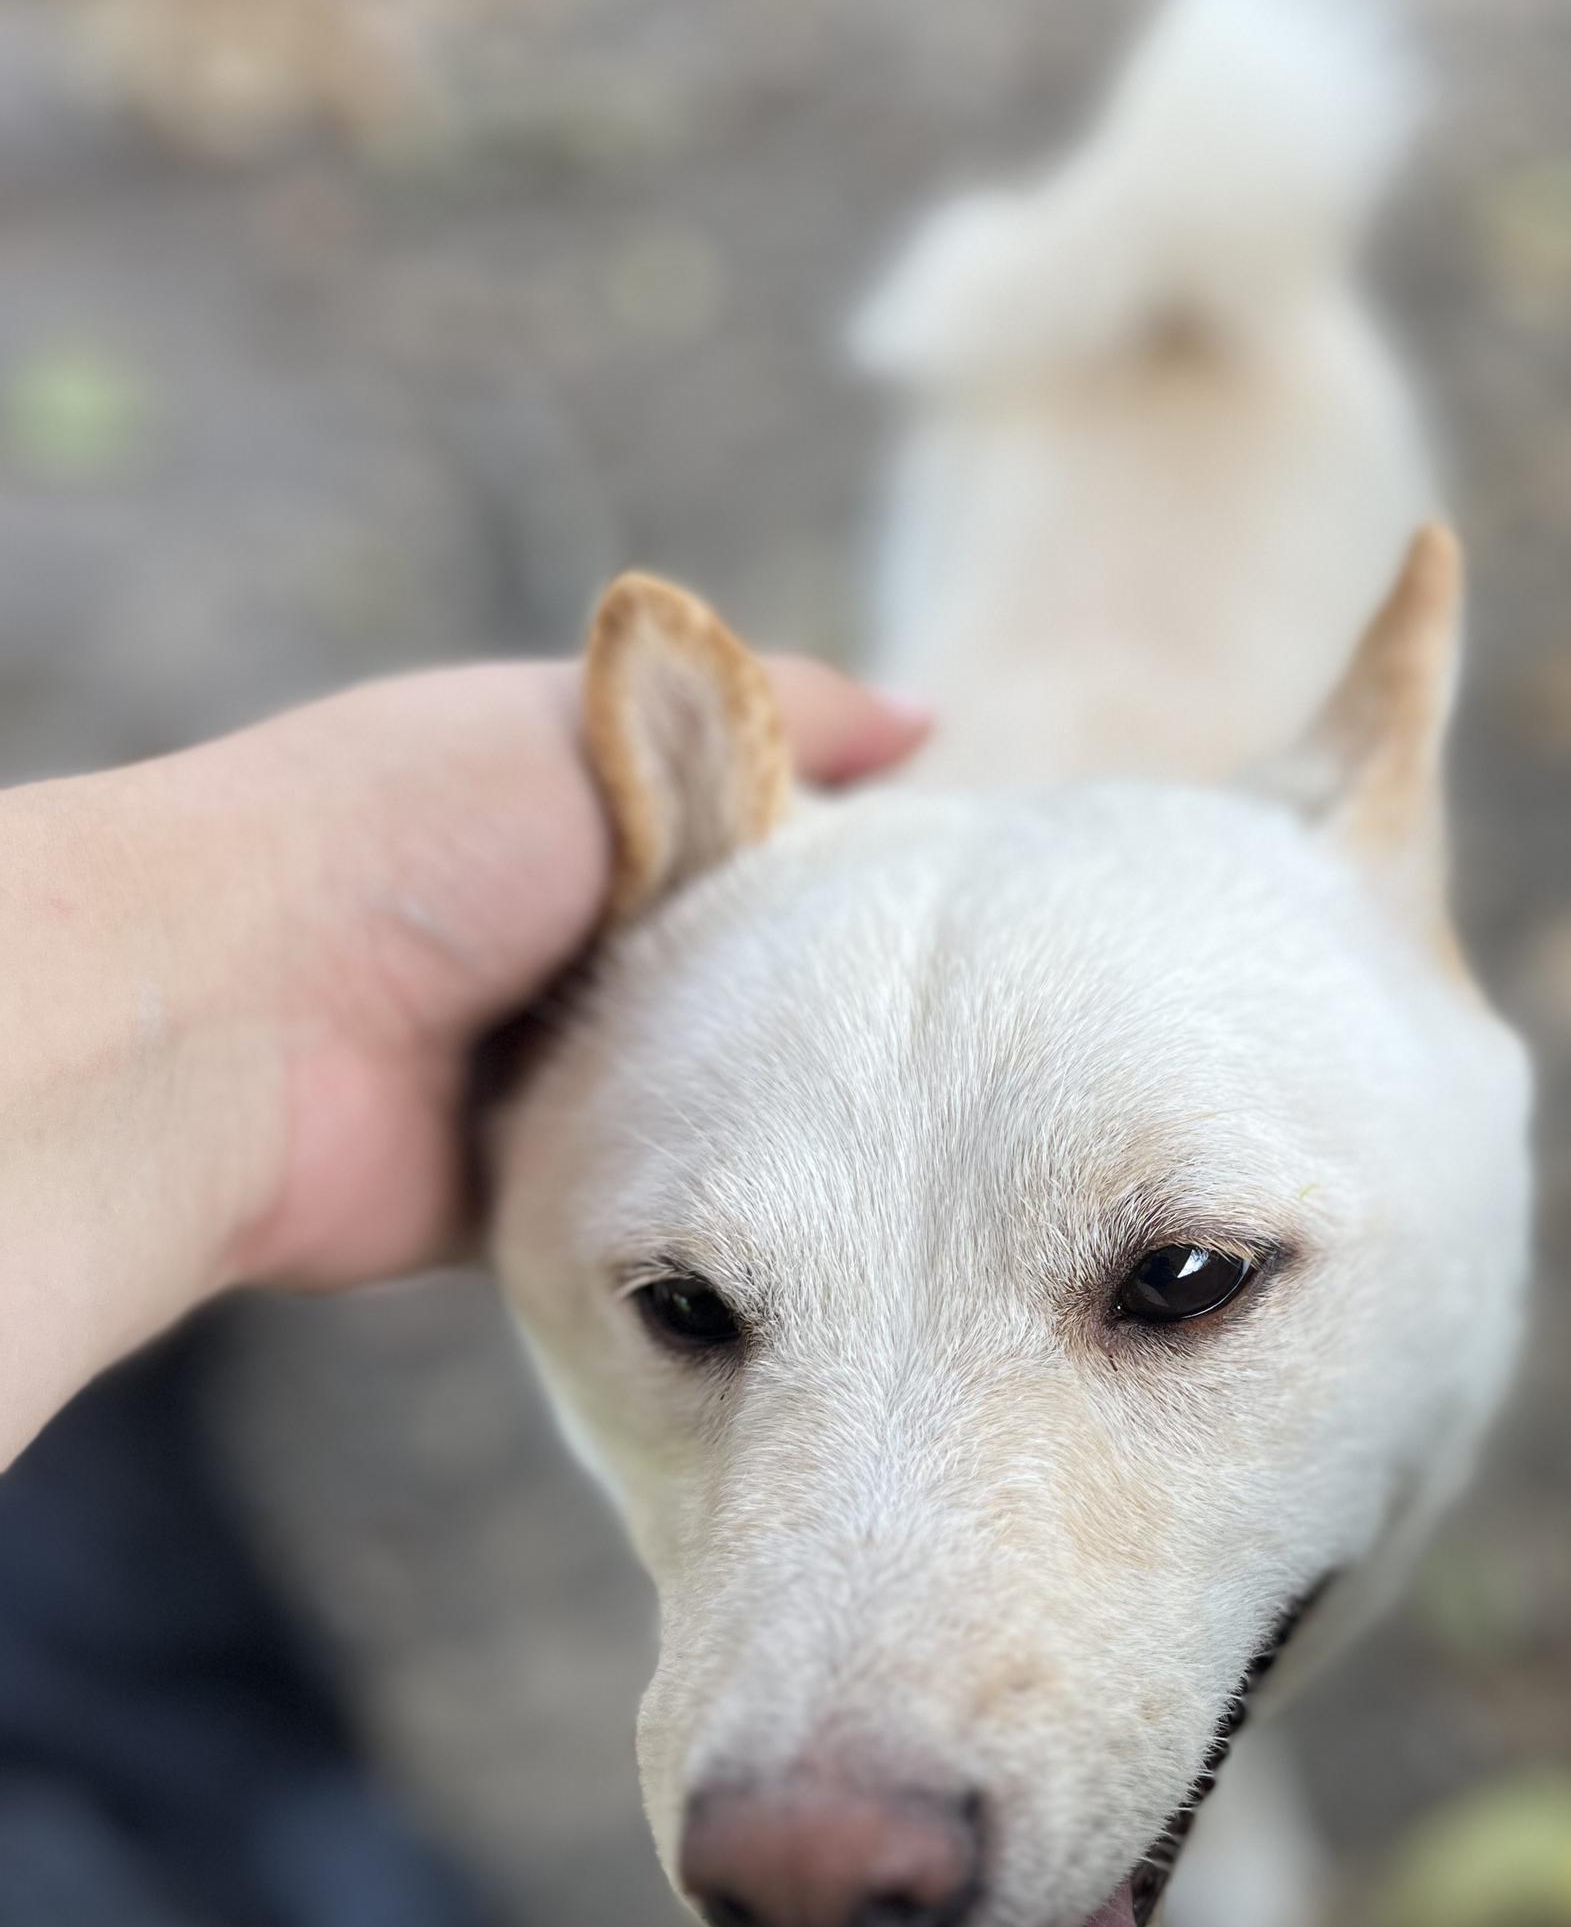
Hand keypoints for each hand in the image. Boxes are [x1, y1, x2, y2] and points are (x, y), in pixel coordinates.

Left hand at [0, 654, 922, 1464]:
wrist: (234, 1027)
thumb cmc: (408, 837)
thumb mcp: (612, 721)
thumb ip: (778, 712)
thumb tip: (933, 716)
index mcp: (592, 822)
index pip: (774, 842)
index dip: (873, 870)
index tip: (981, 909)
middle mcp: (578, 949)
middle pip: (764, 981)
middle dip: (850, 1004)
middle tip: (976, 1034)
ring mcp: (560, 1080)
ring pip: (730, 1104)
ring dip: (794, 1116)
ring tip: (934, 1132)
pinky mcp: (543, 1201)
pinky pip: (666, 1213)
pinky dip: (722, 1213)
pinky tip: (830, 1213)